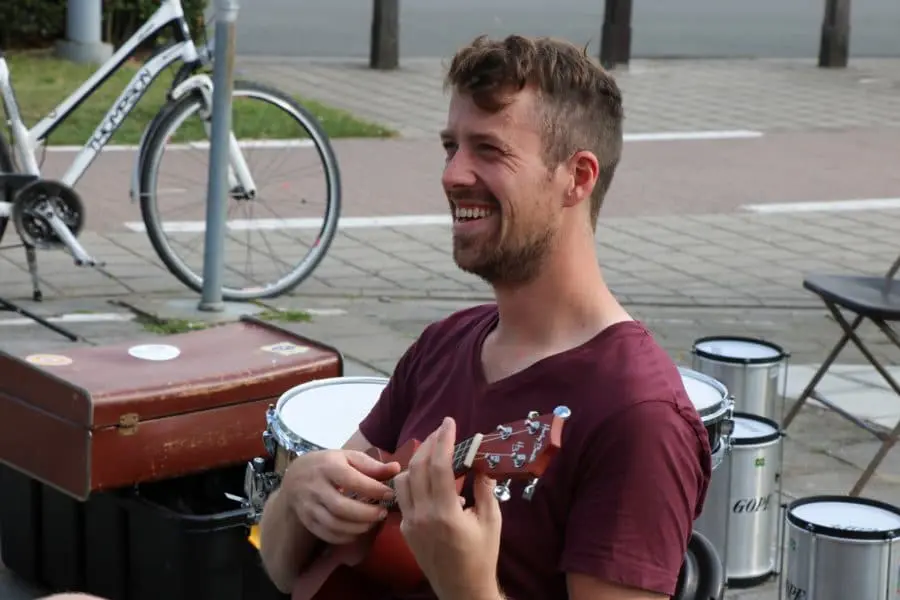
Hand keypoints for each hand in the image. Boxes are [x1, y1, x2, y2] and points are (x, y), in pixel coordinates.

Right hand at [282, 449, 400, 544]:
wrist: (295, 477)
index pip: (352, 480)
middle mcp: (316, 487)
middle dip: (366, 513)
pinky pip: (327, 534)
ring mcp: (309, 506)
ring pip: (333, 523)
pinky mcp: (307, 520)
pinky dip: (345, 537)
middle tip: (383, 513)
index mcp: (328, 466)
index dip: (373, 489)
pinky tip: (358, 530)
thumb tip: (396, 469)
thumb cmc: (329, 465)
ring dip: (357, 527)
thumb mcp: (348, 458)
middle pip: (341, 507)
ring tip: (373, 522)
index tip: (389, 494)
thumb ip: (372, 465)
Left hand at [394, 417, 503, 599]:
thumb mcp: (491, 521)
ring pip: (402, 479)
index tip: (449, 422)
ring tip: (432, 451)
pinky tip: (426, 478)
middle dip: (428, 443)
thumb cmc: (481, 556)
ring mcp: (410, 523)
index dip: (443, 440)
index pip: (439, 466)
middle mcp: (422, 515)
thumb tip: (481, 463)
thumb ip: (485, 489)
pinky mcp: (405, 529)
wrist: (462, 589)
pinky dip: (412, 481)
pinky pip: (402, 497)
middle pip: (417, 467)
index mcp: (446, 513)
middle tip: (441, 431)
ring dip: (415, 461)